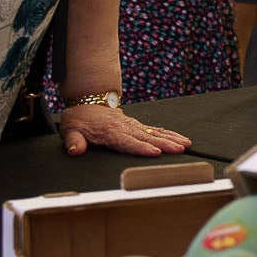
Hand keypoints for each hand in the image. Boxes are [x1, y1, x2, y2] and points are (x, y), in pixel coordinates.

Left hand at [57, 105, 193, 158]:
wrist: (87, 103)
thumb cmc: (80, 120)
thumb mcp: (71, 130)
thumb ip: (74, 141)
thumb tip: (75, 150)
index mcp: (110, 132)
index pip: (127, 142)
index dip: (141, 147)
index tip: (154, 152)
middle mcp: (125, 128)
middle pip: (147, 137)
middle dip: (164, 144)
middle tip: (178, 149)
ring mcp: (133, 126)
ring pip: (155, 132)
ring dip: (171, 138)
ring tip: (185, 145)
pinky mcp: (138, 126)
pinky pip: (156, 129)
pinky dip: (170, 134)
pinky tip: (182, 140)